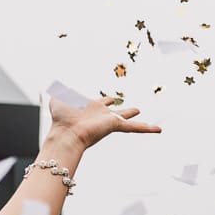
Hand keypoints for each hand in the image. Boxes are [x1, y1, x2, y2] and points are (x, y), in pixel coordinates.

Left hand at [44, 95, 160, 152]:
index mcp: (91, 108)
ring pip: (129, 122)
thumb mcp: (59, 96)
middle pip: (118, 113)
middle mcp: (102, 116)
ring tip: (152, 126)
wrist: (65, 133)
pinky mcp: (115, 126)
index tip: (114, 99)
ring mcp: (109, 122)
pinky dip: (148, 129)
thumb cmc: (61, 117)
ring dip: (139, 123)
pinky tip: (159, 130)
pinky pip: (134, 127)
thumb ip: (60, 88)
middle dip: (126, 111)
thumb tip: (56, 81)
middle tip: (136, 110)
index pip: (103, 103)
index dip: (108, 100)